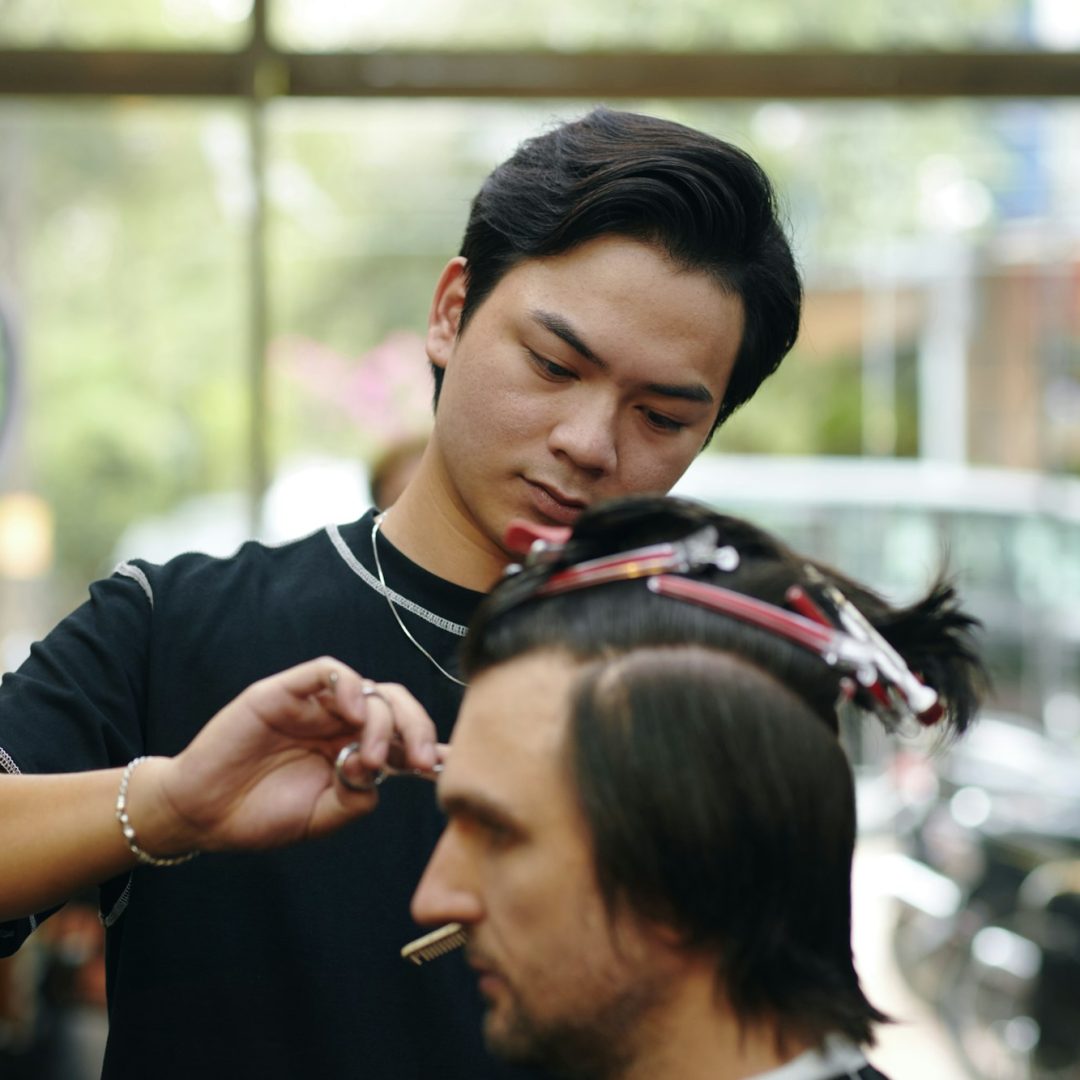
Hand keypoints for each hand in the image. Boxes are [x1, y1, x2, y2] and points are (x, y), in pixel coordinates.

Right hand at [133, 658, 440, 854]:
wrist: (202, 814)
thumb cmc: (261, 814)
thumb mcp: (321, 817)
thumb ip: (357, 797)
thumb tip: (384, 773)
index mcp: (355, 750)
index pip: (403, 736)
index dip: (428, 745)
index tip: (445, 767)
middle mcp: (342, 723)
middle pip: (395, 706)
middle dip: (417, 729)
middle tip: (421, 762)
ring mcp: (316, 706)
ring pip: (369, 689)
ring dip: (383, 720)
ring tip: (370, 758)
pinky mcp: (285, 691)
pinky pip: (327, 672)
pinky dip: (348, 685)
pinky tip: (352, 713)